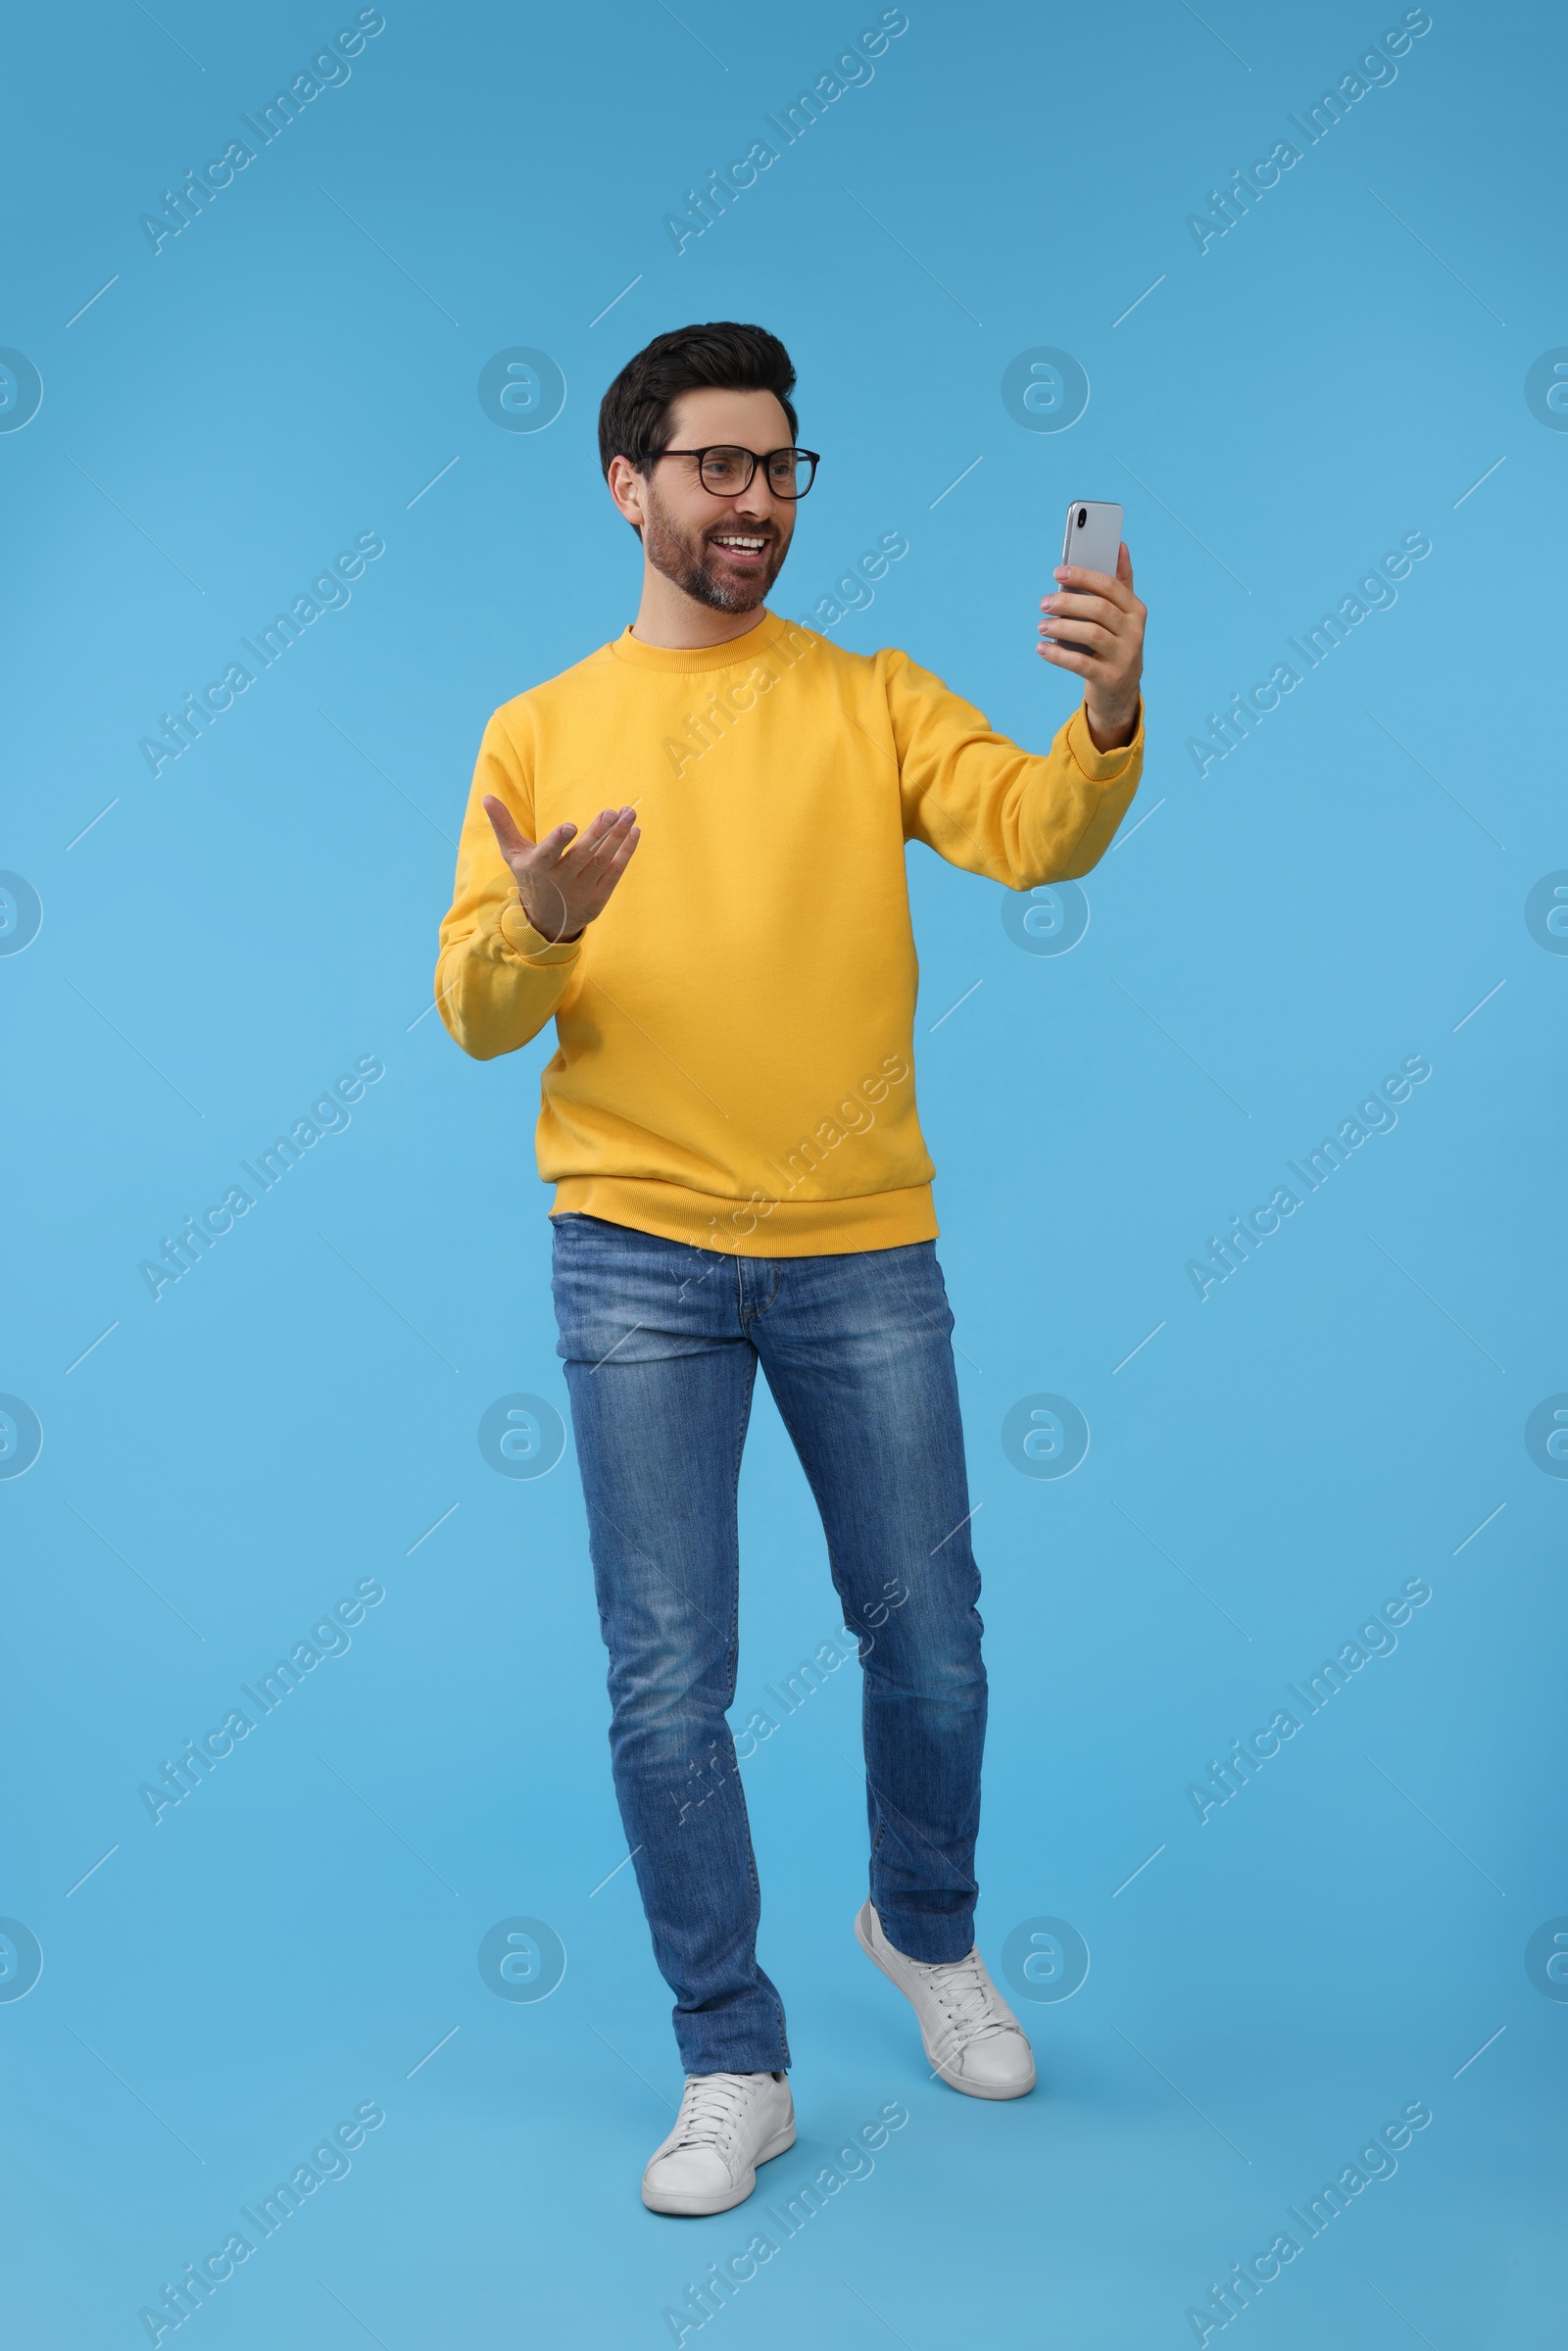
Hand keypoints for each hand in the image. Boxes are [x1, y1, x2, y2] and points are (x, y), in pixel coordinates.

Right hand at [482, 797, 639, 943]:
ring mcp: (582, 891)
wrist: (547, 921)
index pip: (548, 854)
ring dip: (617, 837)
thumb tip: (487, 797)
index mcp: (538, 869)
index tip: (570, 826)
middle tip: (610, 812)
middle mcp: (560, 882)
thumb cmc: (530, 877)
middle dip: (597, 834)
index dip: (558, 841)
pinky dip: (626, 852)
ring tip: (629, 813)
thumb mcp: (513, 854)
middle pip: (582, 857)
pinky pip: (615, 872)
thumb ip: (503, 825)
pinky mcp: (599, 897)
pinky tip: (633, 831)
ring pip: (602, 862)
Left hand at [1038, 542, 1145, 750]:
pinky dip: (1058, 655)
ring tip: (1042, 624)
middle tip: (1044, 603)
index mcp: (1136, 610)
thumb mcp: (1122, 615)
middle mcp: (1134, 632)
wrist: (1121, 691)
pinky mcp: (1110, 678)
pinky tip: (1041, 648)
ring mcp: (1124, 656)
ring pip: (1090, 634)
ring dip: (1061, 627)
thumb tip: (1120, 546)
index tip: (1058, 572)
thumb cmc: (1115, 643)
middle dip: (1067, 602)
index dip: (1083, 576)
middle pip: (1098, 609)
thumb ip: (1120, 583)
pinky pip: (1080, 664)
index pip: (1110, 586)